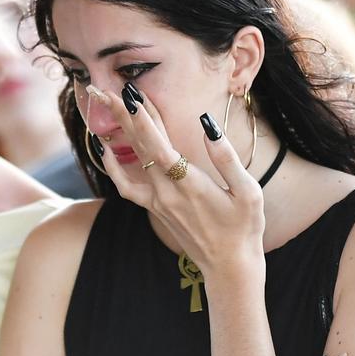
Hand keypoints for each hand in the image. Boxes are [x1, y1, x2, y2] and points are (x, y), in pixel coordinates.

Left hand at [87, 83, 264, 279]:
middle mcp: (166, 193)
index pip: (158, 147)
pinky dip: (113, 166)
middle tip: (108, 88)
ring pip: (131, 161)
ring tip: (106, 108)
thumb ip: (226, 158)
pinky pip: (126, 185)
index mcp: (189, 186)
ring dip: (118, 133)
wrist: (229, 266)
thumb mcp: (248, 192)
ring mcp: (157, 202)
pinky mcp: (154, 208)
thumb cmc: (244, 228)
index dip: (143, 121)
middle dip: (124, 116)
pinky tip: (106, 148)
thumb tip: (208, 126)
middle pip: (139, 148)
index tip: (130, 95)